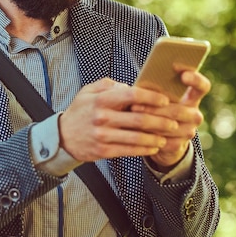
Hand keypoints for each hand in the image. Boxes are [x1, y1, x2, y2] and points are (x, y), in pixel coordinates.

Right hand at [59, 77, 177, 161]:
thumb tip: (130, 86)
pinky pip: (129, 150)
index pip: (132, 96)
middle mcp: (103, 117)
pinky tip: (154, 146)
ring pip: (137, 138)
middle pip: (139, 120)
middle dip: (161, 121)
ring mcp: (103, 136)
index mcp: (102, 100)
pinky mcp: (104, 151)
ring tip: (166, 136)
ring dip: (156, 138)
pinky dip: (144, 149)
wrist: (62, 136)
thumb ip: (109, 85)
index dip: (151, 98)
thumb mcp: (89, 91)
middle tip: (174, 121)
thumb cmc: (80, 111)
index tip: (165, 100)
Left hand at [131, 66, 210, 169]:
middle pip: (178, 110)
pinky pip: (162, 140)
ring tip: (131, 116)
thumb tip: (141, 83)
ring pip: (168, 126)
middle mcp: (195, 115)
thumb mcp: (158, 96)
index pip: (203, 87)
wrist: (160, 136)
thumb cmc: (155, 107)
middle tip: (135, 105)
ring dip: (148, 121)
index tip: (183, 74)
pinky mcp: (179, 145)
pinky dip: (148, 135)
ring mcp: (189, 131)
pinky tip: (135, 131)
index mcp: (193, 98)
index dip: (196, 80)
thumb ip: (156, 88)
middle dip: (155, 108)